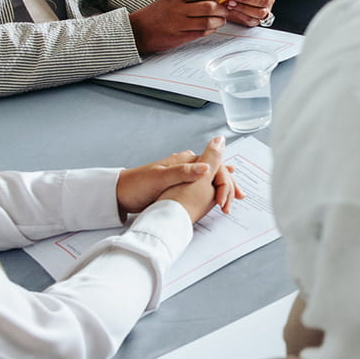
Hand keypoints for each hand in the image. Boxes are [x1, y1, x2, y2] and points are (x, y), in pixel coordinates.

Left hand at [116, 145, 242, 217]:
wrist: (120, 193)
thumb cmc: (137, 184)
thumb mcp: (160, 178)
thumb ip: (183, 172)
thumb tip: (206, 166)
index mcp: (185, 160)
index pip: (214, 166)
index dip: (223, 181)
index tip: (224, 198)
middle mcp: (187, 165)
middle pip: (215, 171)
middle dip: (229, 183)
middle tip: (239, 197)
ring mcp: (184, 176)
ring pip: (210, 179)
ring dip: (223, 187)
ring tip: (234, 197)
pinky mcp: (179, 186)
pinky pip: (202, 187)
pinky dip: (212, 191)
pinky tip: (217, 196)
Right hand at [129, 0, 232, 54]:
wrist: (138, 31)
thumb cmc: (155, 14)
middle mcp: (178, 9)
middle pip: (208, 7)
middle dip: (222, 9)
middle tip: (226, 9)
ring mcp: (179, 24)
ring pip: (207, 21)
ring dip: (219, 21)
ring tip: (221, 20)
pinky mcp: (180, 37)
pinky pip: (201, 33)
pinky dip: (211, 30)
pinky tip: (212, 28)